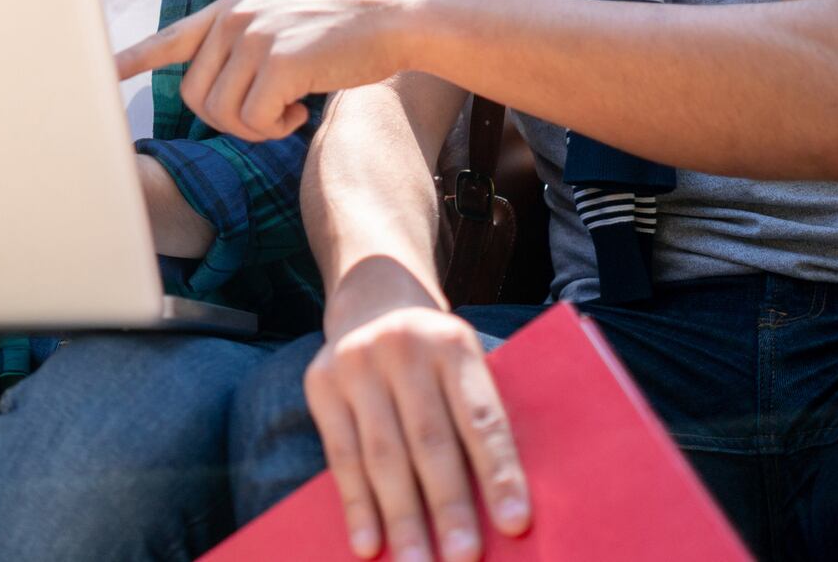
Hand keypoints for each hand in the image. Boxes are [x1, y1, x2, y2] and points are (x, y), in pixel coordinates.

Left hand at [115, 0, 424, 140]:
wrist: (391, 17)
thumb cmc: (339, 30)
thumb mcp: (279, 23)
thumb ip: (242, 47)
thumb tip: (215, 96)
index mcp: (228, 11)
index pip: (168, 39)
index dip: (132, 60)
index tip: (100, 71)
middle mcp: (233, 21)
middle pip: (193, 97)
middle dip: (227, 121)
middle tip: (267, 117)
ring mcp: (255, 39)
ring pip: (222, 114)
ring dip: (254, 129)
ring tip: (287, 112)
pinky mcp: (280, 63)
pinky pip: (255, 121)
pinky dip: (277, 129)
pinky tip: (302, 111)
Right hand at [307, 302, 530, 561]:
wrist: (372, 300)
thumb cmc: (435, 356)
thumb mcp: (462, 363)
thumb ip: (476, 416)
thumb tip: (501, 508)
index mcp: (453, 343)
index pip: (481, 418)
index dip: (499, 473)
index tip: (516, 524)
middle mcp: (403, 347)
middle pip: (429, 441)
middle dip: (448, 507)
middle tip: (463, 559)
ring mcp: (356, 364)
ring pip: (382, 455)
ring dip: (401, 520)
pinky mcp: (321, 384)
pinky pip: (340, 457)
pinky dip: (357, 507)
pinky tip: (367, 546)